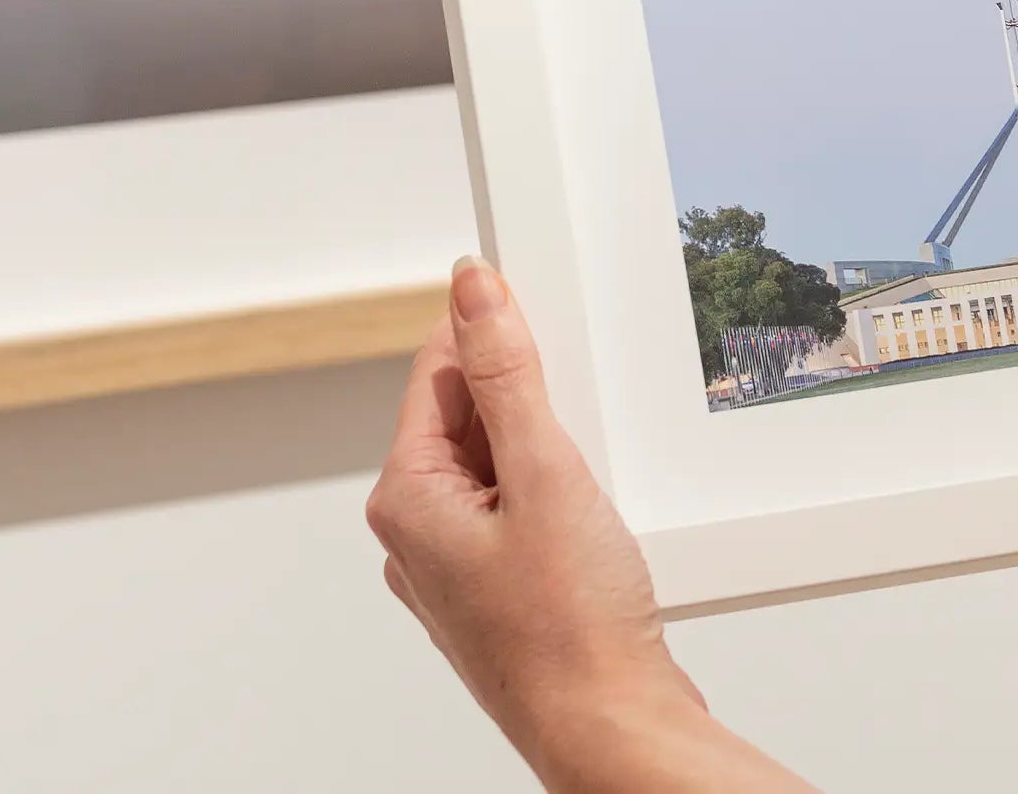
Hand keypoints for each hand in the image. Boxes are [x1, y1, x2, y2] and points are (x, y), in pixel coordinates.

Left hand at [367, 258, 813, 791]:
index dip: (490, 330)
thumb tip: (473, 290)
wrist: (611, 728)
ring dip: (546, 447)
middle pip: (468, 414)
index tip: (538, 303)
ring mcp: (457, 566)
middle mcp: (418, 532)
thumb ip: (507, 374)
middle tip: (577, 417)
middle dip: (526, 397)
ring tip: (588, 480)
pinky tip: (594, 513)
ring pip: (499, 462)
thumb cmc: (571, 628)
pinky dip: (557, 491)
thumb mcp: (544, 474)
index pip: (437, 371)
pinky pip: (519, 506)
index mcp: (406, 496)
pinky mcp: (499, 587)